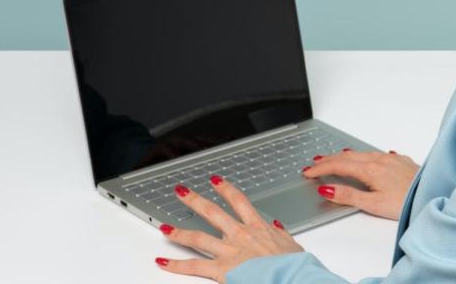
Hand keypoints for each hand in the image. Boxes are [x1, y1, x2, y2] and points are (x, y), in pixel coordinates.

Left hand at [154, 176, 303, 281]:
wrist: (291, 277)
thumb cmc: (293, 265)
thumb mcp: (290, 244)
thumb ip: (280, 234)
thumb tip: (275, 227)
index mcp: (257, 227)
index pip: (238, 201)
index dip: (225, 189)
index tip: (215, 181)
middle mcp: (240, 235)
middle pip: (212, 212)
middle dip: (195, 200)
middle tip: (182, 191)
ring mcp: (229, 251)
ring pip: (198, 238)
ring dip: (178, 232)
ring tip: (164, 227)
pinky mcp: (222, 269)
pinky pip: (194, 266)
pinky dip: (176, 264)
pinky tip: (163, 262)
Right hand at [303, 149, 419, 220]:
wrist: (434, 195)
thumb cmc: (407, 203)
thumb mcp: (374, 205)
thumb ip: (348, 196)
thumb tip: (326, 189)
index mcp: (370, 170)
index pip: (338, 166)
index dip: (321, 169)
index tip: (307, 172)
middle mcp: (380, 160)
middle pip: (348, 156)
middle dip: (329, 159)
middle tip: (314, 163)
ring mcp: (392, 159)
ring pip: (362, 154)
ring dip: (345, 156)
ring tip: (334, 158)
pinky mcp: (402, 162)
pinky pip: (377, 154)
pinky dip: (364, 156)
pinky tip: (367, 158)